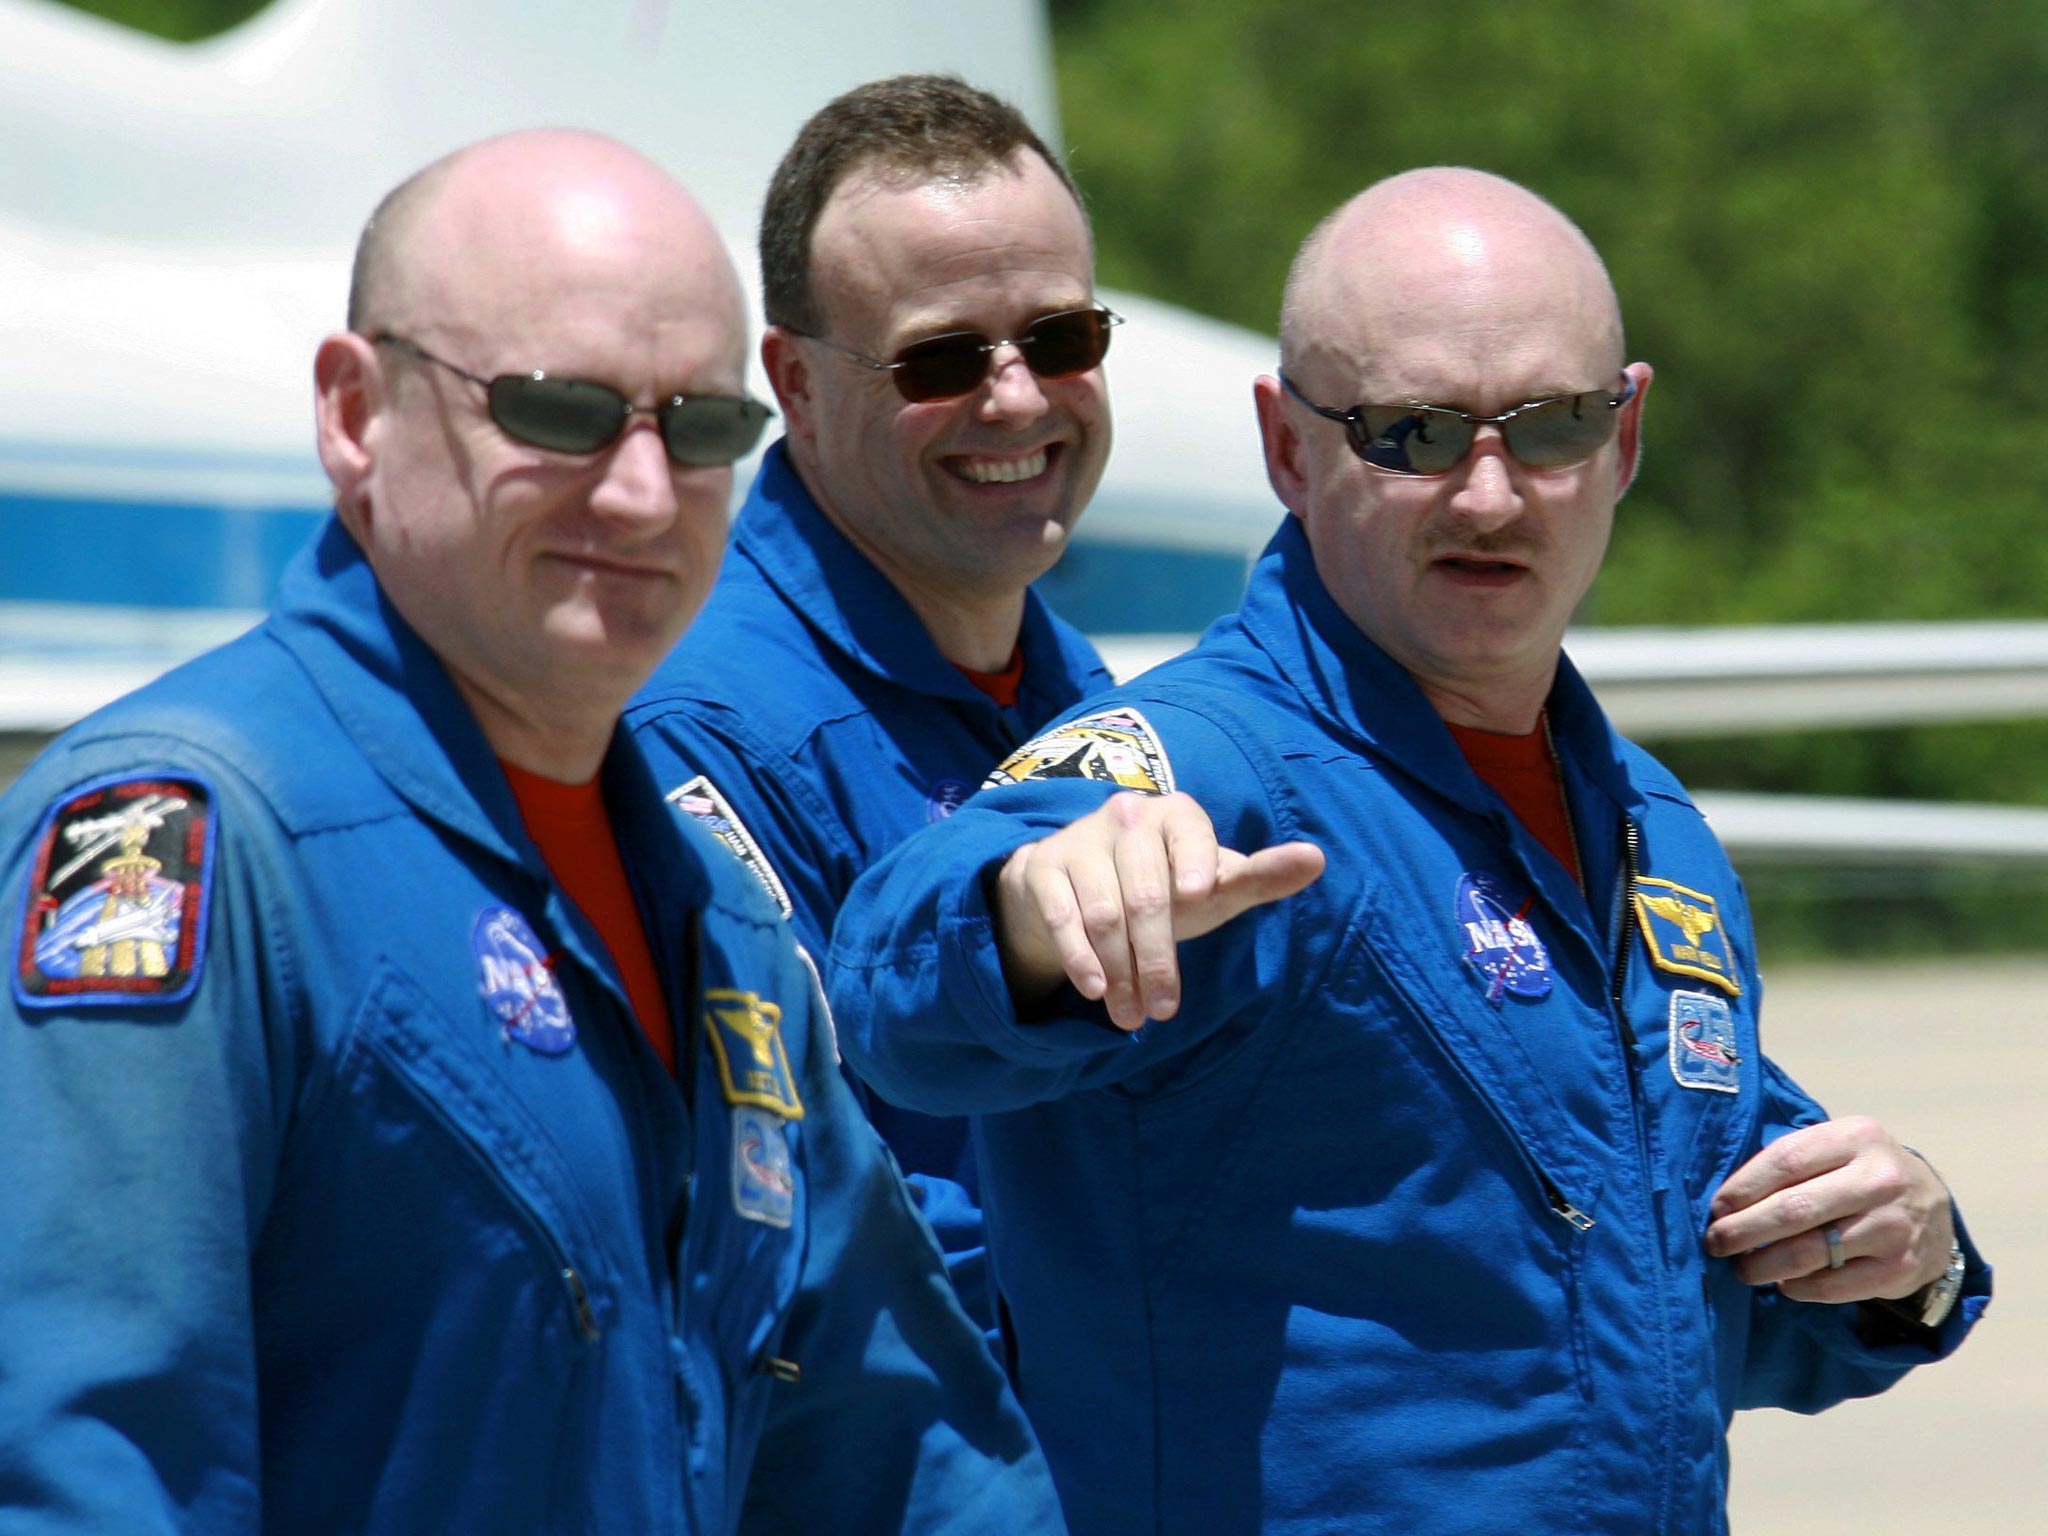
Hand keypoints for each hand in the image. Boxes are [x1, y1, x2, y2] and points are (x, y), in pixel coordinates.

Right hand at [994, 790, 1324, 1030]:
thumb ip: (1260, 878)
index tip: (1199, 896)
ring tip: (1131, 1015)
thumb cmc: (1163, 888)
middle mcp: (1125, 817)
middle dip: (1157, 959)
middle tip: (1164, 1010)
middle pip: (1146, 895)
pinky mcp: (1041, 867)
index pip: (1188, 832)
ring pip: (1103, 914)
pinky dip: (1078, 958)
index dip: (1194, 862)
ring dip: (1119, 973)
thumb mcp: (1211, 886)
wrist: (1077, 884)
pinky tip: (1094, 989)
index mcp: (1175, 815)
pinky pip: (1061, 917)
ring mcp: (1079, 840)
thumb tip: (1317, 859)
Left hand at [1704, 1117, 1953, 1303]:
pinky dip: (1799, 1288)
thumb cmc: (1861, 1173)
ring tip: (1743, 1268)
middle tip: (1716, 1243)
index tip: (1716, 1208)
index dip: (1742, 1188)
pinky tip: (1785, 1283)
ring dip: (1764, 1265)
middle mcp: (1880, 1179)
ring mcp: (1893, 1225)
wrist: (1934, 1207)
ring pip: (1810, 1252)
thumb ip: (1790, 1162)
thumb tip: (1724, 1201)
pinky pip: (1832, 1285)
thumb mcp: (1837, 1148)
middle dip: (1744, 1230)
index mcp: (1857, 1137)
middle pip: (1794, 1210)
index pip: (1785, 1160)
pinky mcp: (1900, 1268)